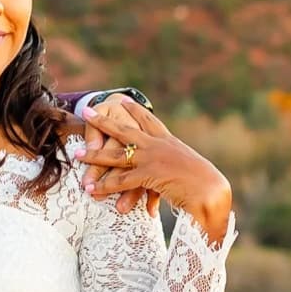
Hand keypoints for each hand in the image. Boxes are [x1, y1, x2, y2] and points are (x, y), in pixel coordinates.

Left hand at [74, 96, 231, 246]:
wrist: (212, 191)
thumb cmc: (208, 187)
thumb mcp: (192, 171)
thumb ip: (179, 169)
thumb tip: (173, 174)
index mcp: (170, 143)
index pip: (150, 121)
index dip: (136, 111)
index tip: (124, 100)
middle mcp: (159, 146)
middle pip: (126, 130)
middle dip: (104, 121)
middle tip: (88, 112)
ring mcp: (153, 159)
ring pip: (117, 155)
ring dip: (95, 156)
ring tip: (78, 155)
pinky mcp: (149, 174)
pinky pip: (121, 180)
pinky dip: (105, 186)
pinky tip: (92, 189)